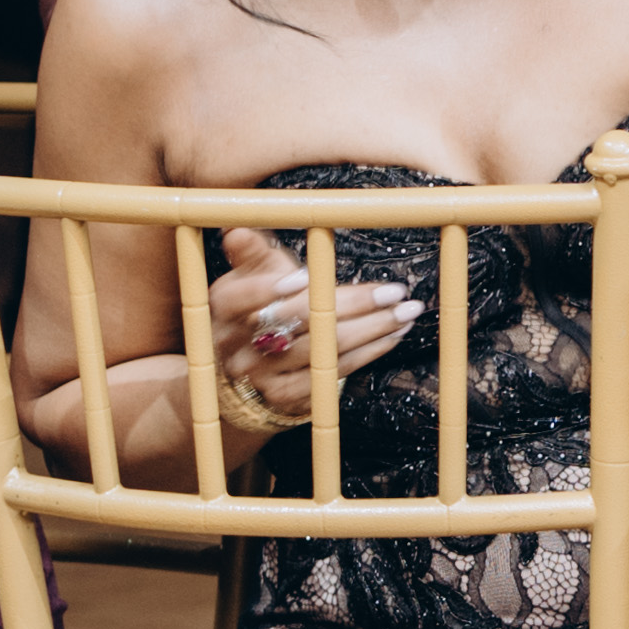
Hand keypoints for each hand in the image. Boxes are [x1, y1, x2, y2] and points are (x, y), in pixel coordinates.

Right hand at [195, 224, 422, 434]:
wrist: (248, 363)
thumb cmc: (258, 304)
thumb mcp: (251, 274)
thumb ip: (251, 253)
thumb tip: (238, 231)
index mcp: (223, 307)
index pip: (243, 297)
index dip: (270, 287)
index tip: (307, 277)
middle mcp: (239, 345)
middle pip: (299, 323)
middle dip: (353, 305)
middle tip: (395, 291)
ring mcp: (264, 376)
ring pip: (323, 351)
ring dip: (371, 330)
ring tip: (405, 312)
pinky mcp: (288, 397)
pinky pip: (333, 375)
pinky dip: (367, 354)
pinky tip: (392, 336)